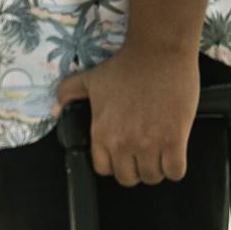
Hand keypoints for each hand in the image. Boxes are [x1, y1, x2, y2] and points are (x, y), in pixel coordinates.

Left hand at [58, 44, 200, 187]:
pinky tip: (174, 153)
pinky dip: (175, 167)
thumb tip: (54, 110)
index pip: (104, 170)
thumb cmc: (128, 65)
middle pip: (129, 178)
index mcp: (102, 132)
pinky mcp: (174, 140)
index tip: (125, 154)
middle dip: (136, 168)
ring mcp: (150, 143)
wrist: (159, 51)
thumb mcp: (91, 78)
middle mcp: (124, 142)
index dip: (115, 164)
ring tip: (160, 152)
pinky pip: (175, 172)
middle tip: (144, 153)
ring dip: (157, 168)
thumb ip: (68, 93)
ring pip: (152, 177)